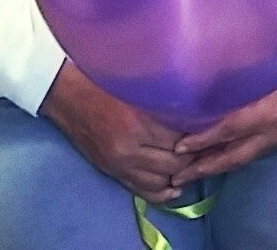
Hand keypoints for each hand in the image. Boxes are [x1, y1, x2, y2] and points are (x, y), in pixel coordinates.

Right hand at [40, 61, 191, 202]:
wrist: (68, 97)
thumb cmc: (104, 84)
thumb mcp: (137, 89)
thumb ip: (163, 104)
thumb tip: (193, 114)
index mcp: (137, 123)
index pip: (179, 141)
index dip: (197, 139)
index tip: (208, 133)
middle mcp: (129, 149)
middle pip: (174, 165)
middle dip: (192, 158)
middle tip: (203, 148)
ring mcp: (119, 164)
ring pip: (160, 182)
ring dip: (178, 175)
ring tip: (189, 164)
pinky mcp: (112, 172)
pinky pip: (142, 191)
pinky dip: (161, 192)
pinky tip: (173, 186)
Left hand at [170, 66, 276, 183]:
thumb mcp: (254, 68)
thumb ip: (228, 83)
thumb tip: (194, 97)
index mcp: (266, 112)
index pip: (228, 131)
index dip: (201, 141)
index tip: (178, 148)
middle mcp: (273, 132)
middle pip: (233, 156)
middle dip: (204, 168)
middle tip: (178, 178)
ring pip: (241, 160)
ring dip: (215, 167)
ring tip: (190, 173)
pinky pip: (249, 155)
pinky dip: (228, 159)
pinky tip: (212, 159)